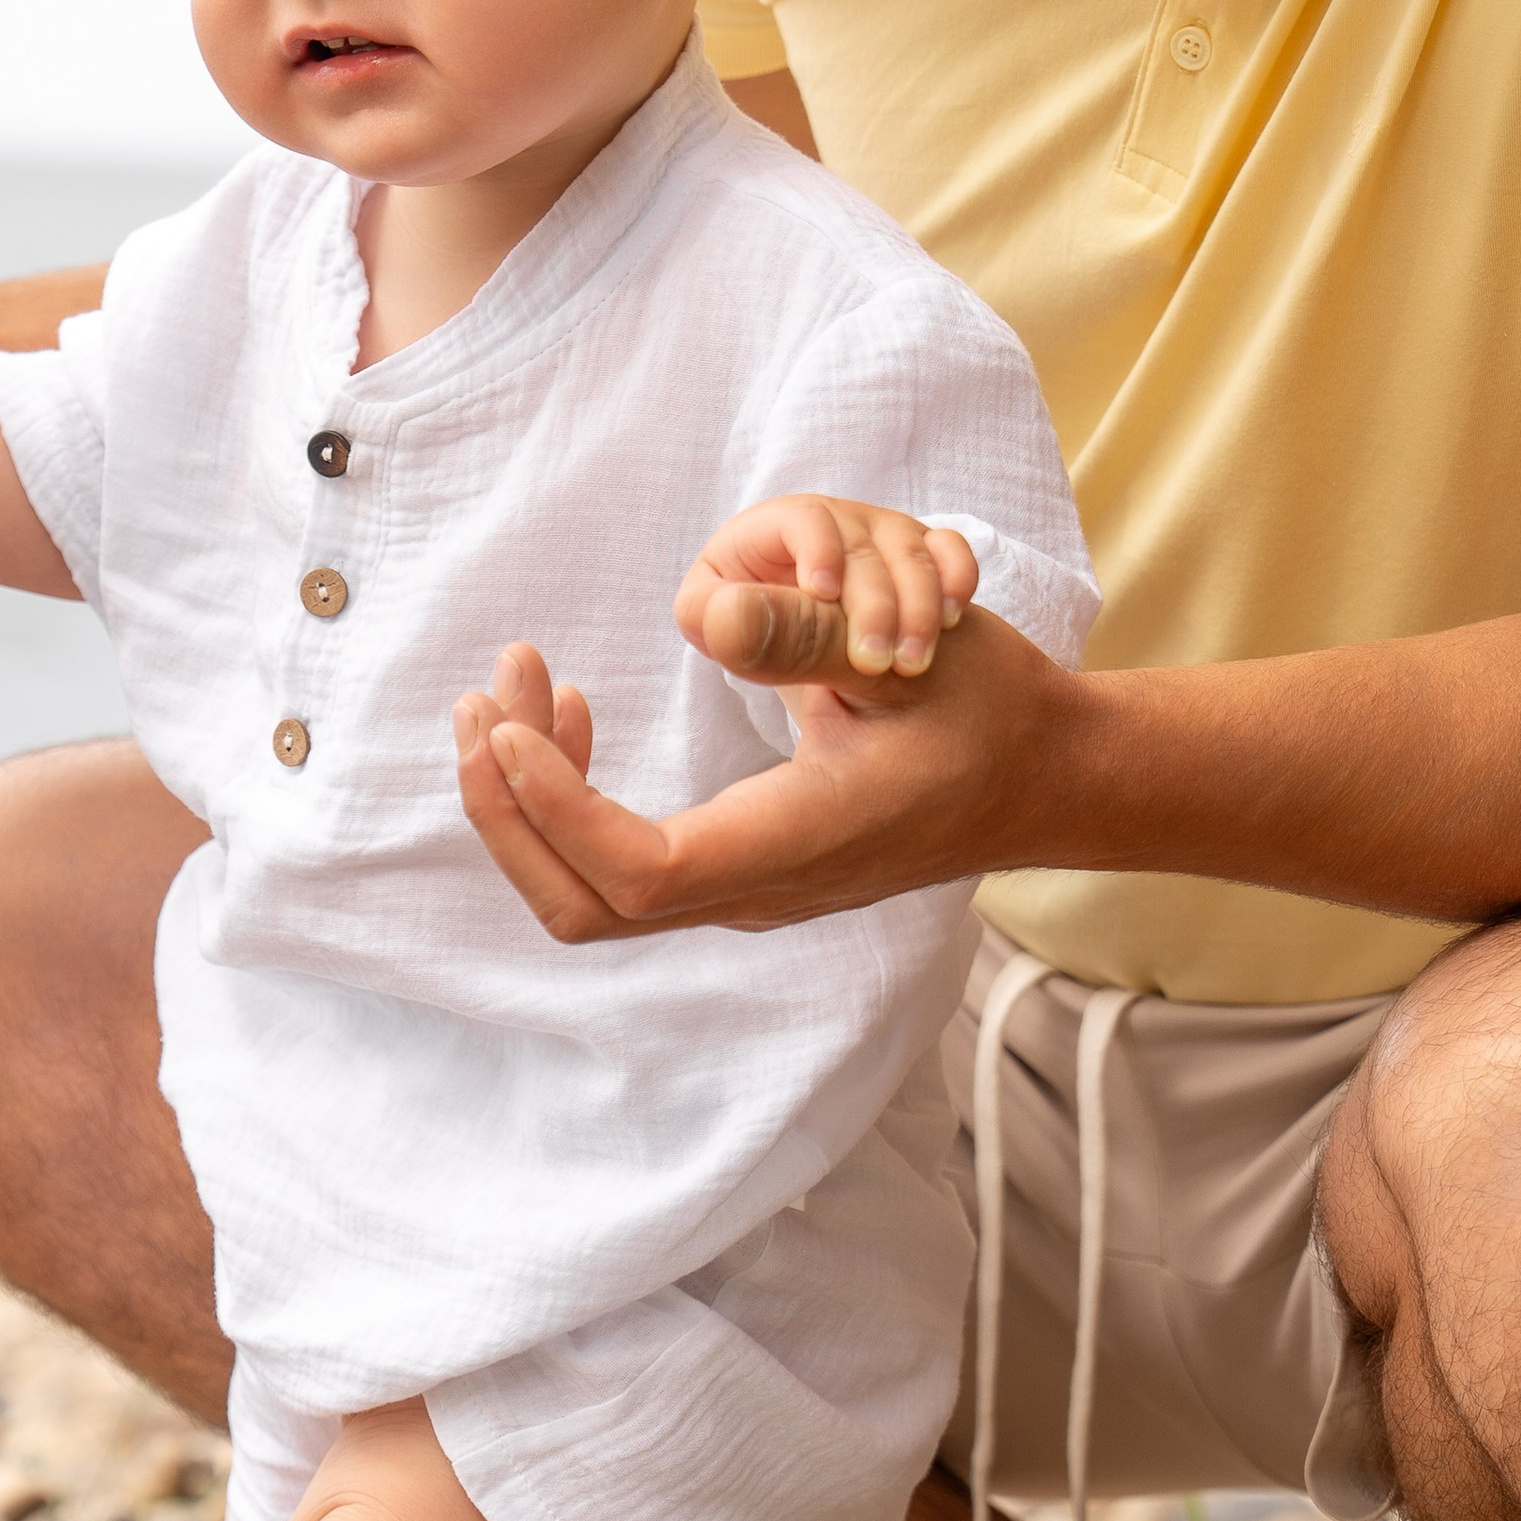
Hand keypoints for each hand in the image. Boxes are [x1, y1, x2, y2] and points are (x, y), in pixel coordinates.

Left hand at [455, 603, 1077, 940]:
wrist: (1041, 780)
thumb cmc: (986, 710)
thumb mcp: (914, 652)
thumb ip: (812, 636)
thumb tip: (706, 616)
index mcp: (798, 844)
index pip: (641, 873)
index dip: (556, 811)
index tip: (512, 723)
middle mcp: (757, 888)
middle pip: (584, 904)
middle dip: (507, 811)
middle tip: (479, 700)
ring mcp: (742, 889)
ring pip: (588, 892)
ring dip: (524, 801)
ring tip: (505, 692)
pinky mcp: (734, 869)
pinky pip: (619, 864)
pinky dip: (568, 798)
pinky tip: (571, 711)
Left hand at [675, 495, 979, 683]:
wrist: (828, 691)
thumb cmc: (770, 661)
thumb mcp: (752, 649)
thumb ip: (748, 633)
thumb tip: (727, 615)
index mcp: (766, 537)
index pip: (798, 519)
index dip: (816, 548)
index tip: (822, 595)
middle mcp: (825, 528)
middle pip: (857, 541)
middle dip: (871, 604)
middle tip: (874, 664)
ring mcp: (875, 537)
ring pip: (907, 549)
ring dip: (917, 606)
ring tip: (911, 665)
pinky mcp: (918, 554)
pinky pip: (947, 548)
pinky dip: (954, 579)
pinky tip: (951, 620)